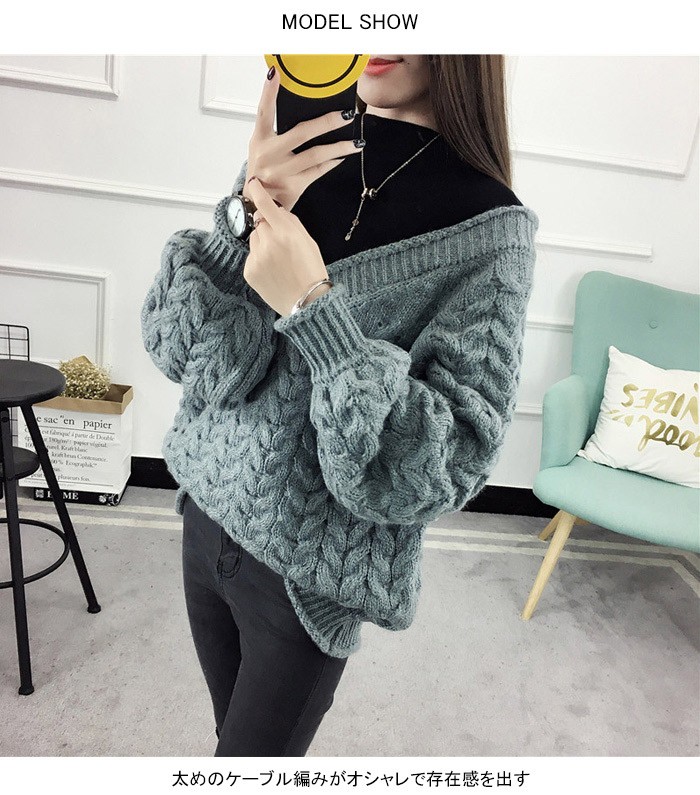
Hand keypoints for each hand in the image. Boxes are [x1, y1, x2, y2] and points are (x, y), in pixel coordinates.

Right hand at [241, 66, 362, 211]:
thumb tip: (306, 111)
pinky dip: (333, 162)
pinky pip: (319, 171)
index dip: (268, 92)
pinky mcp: (294, 186)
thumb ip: (276, 131)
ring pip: (316, 154)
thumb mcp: (261, 147)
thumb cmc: (263, 170)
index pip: (263, 112)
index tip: (276, 73)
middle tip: (347, 115)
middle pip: (302, 133)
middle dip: (327, 123)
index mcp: (260, 139)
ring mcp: (283, 171)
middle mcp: (269, 154)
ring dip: (340, 147)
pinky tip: (343, 156)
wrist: (257, 203)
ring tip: (357, 142)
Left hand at [243, 177, 331, 317]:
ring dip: (263, 244)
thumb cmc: (311, 272)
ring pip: (254, 240)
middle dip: (268, 228)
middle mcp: (268, 243)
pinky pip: (251, 257)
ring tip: (278, 261)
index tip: (253, 184)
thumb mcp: (308, 241)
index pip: (265, 205)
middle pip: (260, 223)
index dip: (257, 191)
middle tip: (282, 245)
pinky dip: (259, 260)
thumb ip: (291, 223)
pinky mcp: (249, 271)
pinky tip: (272, 271)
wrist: (306, 302)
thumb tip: (276, 211)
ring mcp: (256, 258)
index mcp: (285, 233)